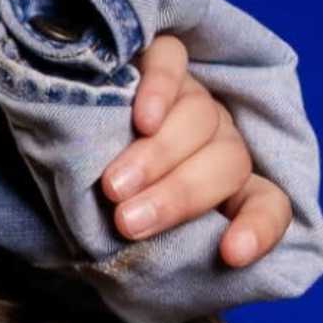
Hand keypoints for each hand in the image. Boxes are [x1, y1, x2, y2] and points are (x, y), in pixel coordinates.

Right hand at [96, 27, 296, 266]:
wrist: (54, 142)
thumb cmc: (93, 203)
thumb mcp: (126, 234)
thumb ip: (150, 246)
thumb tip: (149, 266)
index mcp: (224, 189)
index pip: (268, 206)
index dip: (258, 229)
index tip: (232, 253)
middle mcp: (217, 140)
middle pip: (227, 162)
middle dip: (178, 196)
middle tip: (127, 222)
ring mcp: (192, 95)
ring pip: (200, 118)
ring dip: (158, 157)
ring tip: (113, 186)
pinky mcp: (160, 57)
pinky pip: (172, 63)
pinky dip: (161, 90)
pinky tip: (141, 120)